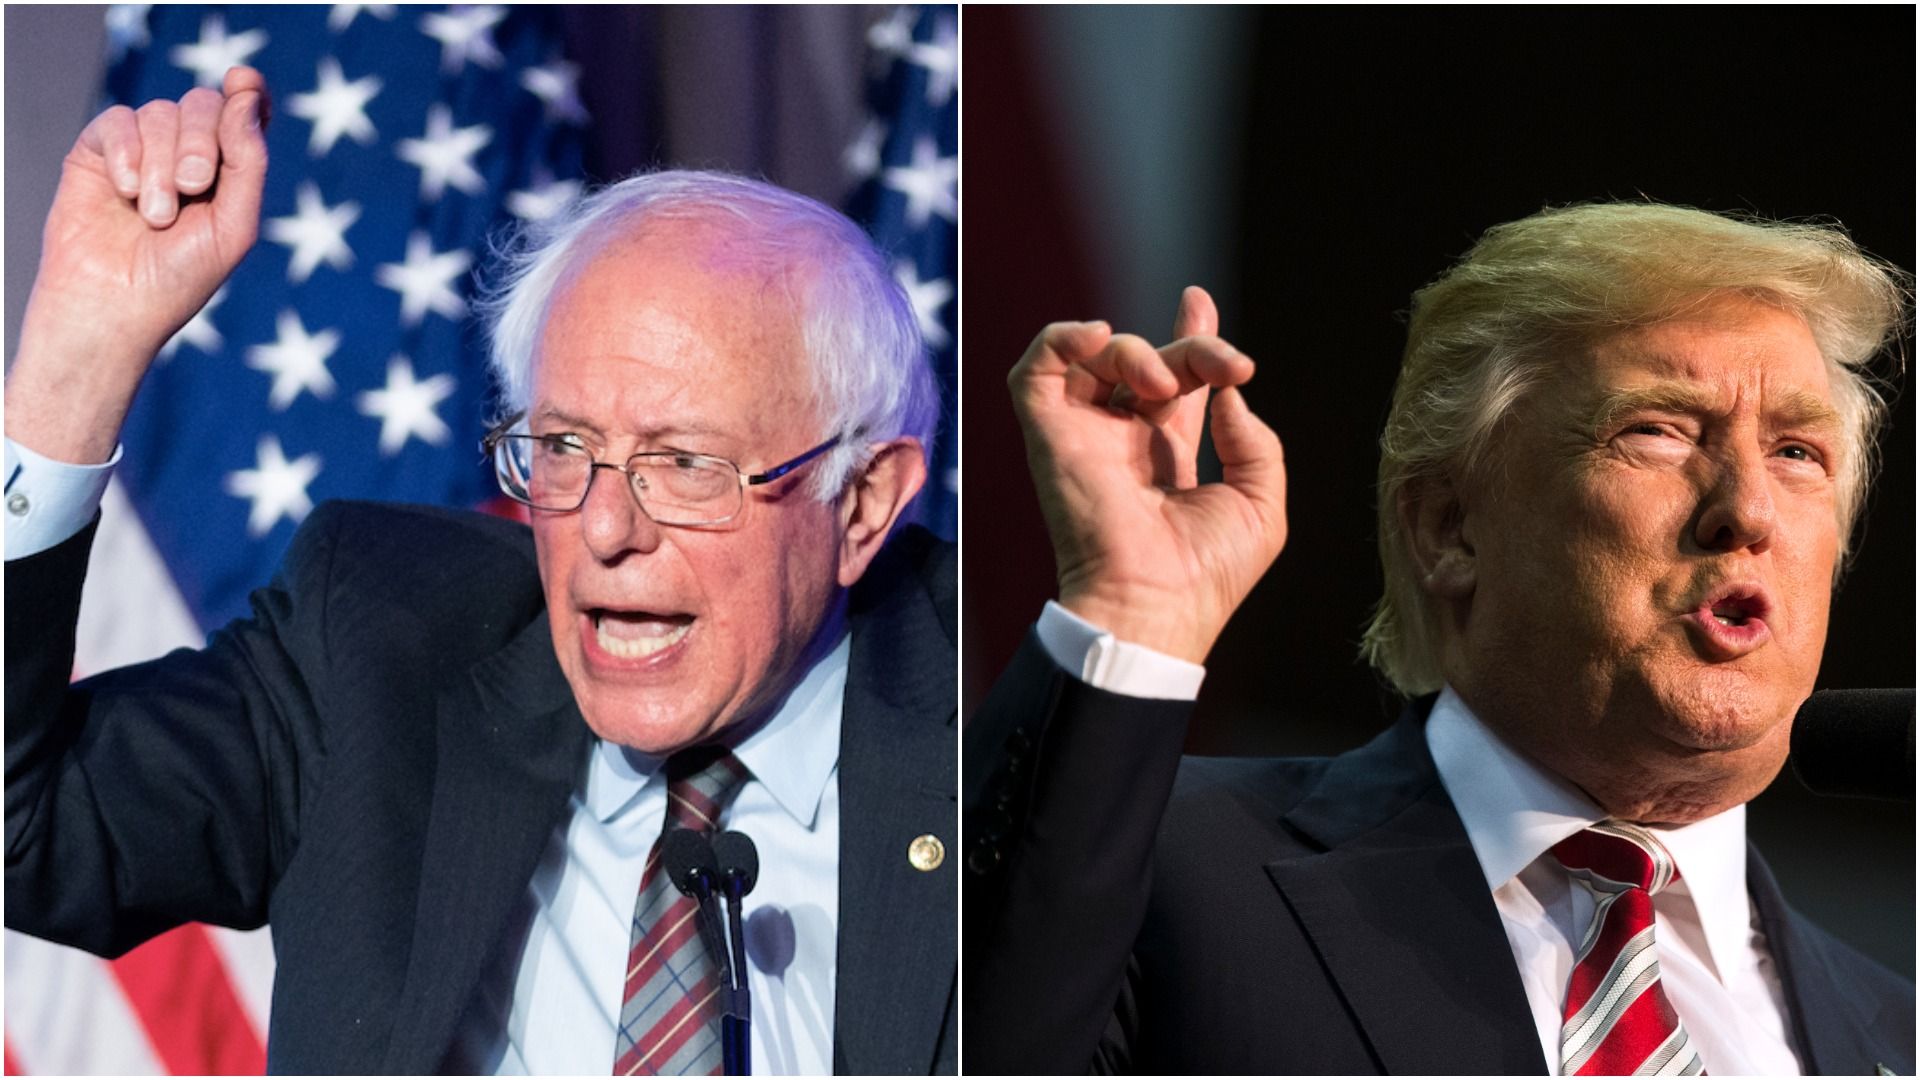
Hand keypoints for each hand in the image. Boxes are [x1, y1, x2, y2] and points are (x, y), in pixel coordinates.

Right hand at [7, 66, 269, 464]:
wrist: (111, 306)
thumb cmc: (179, 278)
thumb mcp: (234, 224)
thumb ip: (248, 160)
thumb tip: (245, 95)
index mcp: (227, 174)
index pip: (241, 114)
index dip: (247, 92)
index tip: (243, 81)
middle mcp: (185, 157)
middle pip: (202, 105)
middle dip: (200, 142)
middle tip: (191, 188)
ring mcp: (141, 153)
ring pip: (160, 112)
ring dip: (161, 162)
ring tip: (154, 214)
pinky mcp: (97, 154)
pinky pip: (117, 121)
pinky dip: (126, 152)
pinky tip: (125, 191)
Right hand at [1008, 287, 1287, 663]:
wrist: (1155, 604)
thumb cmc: (1208, 575)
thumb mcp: (1259, 505)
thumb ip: (1254, 444)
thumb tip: (1228, 395)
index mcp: (1166, 456)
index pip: (1172, 381)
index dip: (1188, 337)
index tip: (1198, 301)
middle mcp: (1122, 440)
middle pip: (1148, 362)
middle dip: (1191, 346)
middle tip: (1226, 365)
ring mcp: (1083, 436)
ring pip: (1096, 358)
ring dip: (1136, 349)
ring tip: (1166, 384)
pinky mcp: (1050, 436)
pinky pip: (1034, 371)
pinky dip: (1060, 339)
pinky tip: (1098, 336)